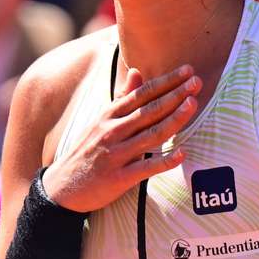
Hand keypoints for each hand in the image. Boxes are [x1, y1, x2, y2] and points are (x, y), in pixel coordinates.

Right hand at [42, 65, 200, 212]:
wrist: (61, 188)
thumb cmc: (86, 151)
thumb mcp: (100, 120)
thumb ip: (122, 97)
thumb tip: (137, 71)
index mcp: (109, 115)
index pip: (142, 94)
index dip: (166, 81)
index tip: (188, 71)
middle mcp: (112, 131)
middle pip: (149, 110)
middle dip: (175, 95)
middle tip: (197, 82)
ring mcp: (115, 154)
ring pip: (151, 134)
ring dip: (174, 119)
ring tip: (193, 105)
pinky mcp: (118, 178)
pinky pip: (145, 168)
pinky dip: (164, 161)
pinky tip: (182, 154)